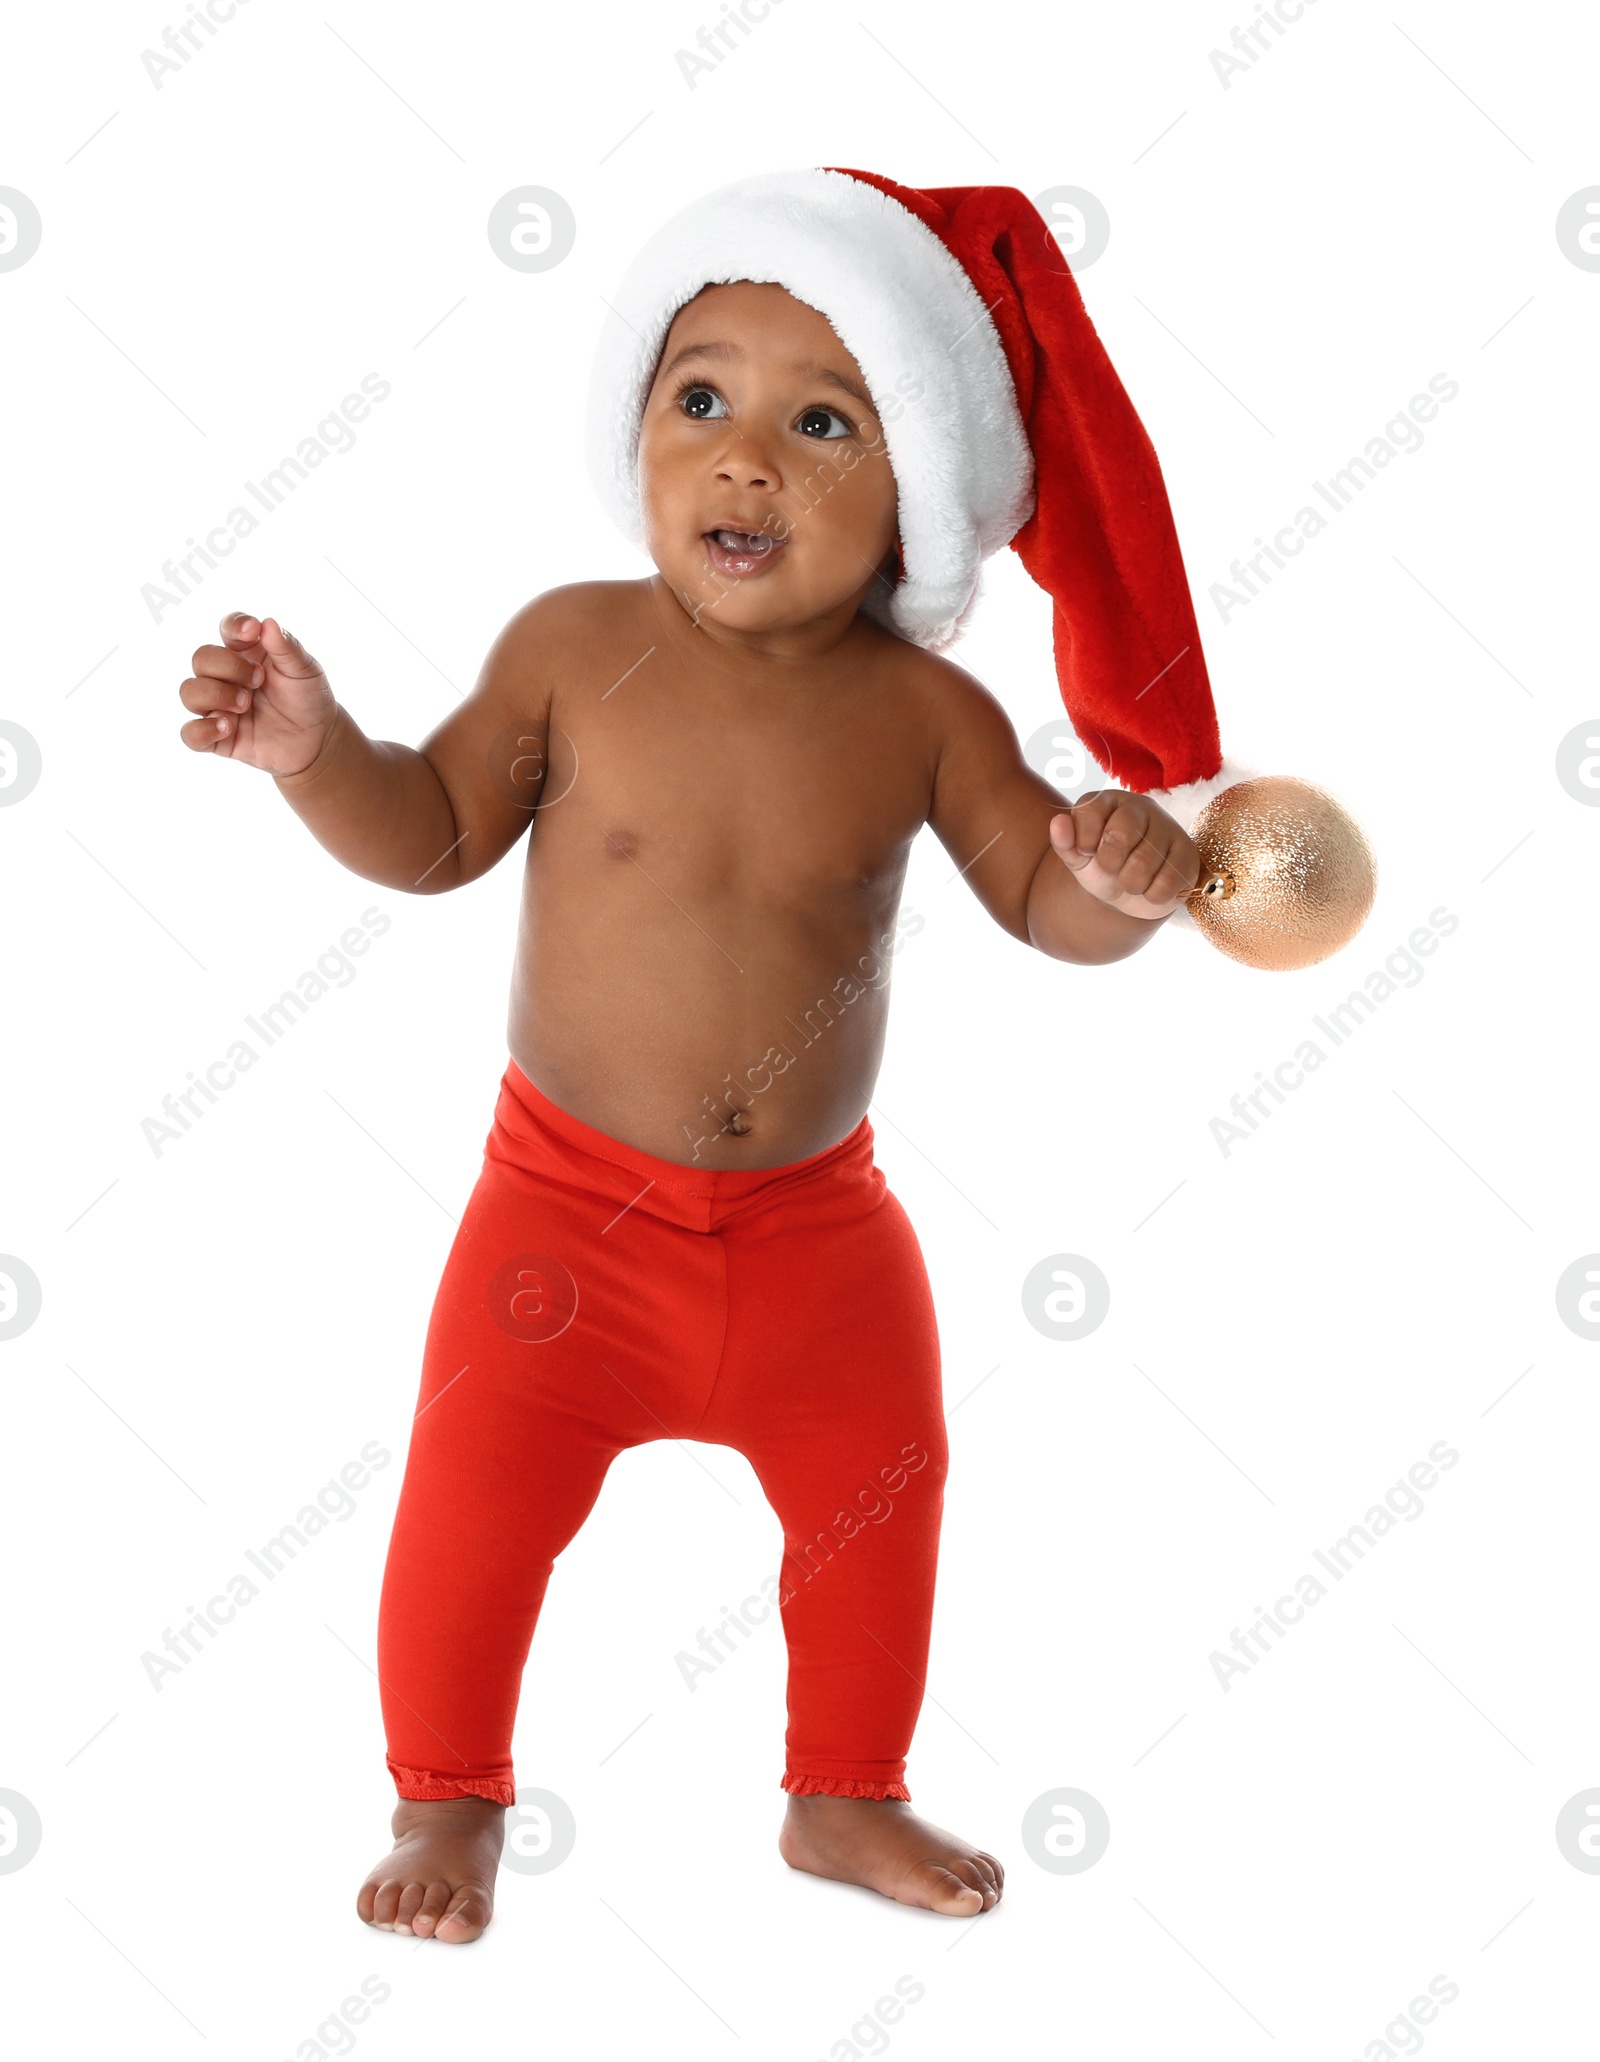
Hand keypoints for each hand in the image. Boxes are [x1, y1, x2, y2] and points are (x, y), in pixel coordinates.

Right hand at [178, 612, 336, 775]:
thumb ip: (287, 648)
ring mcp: (219, 707)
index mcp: (247, 652)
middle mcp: (226, 676)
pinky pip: (191, 734)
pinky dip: (202, 730)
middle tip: (258, 680)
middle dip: (228, 666)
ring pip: (189, 692)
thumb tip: (267, 623)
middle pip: (201, 658)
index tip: (252, 631)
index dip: (234, 626)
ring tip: (245, 705)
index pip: (227, 629)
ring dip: (215, 694)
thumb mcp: (305, 670)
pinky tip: (227, 728)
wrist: (319, 739)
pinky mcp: (219, 738)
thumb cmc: (308, 698)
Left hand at [1049, 790, 1199, 921]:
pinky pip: (1167, 882)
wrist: (1134, 894)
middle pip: (1119, 835)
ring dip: (1130, 884)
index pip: (1089, 813)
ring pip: (1143, 864)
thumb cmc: (1104, 868)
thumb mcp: (1079, 859)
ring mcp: (1169, 828)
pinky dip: (1153, 894)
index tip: (1087, 853)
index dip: (1083, 843)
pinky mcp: (1188, 853)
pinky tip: (1152, 887)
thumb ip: (1065, 843)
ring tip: (1132, 880)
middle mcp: (1141, 807)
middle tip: (1112, 868)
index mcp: (1109, 801)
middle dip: (1109, 864)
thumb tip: (1058, 823)